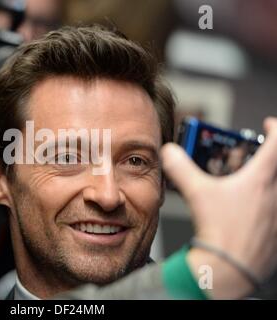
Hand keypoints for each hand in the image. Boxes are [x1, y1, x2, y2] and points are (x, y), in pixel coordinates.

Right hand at [161, 117, 276, 297]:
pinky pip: (275, 212)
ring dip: (269, 181)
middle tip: (261, 154)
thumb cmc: (220, 231)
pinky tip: (251, 212)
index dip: (275, 129)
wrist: (231, 268)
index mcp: (259, 180)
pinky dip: (267, 205)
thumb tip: (169, 152)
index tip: (269, 124)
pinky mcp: (276, 232)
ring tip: (252, 183)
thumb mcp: (196, 192)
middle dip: (272, 156)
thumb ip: (180, 168)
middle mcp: (274, 195)